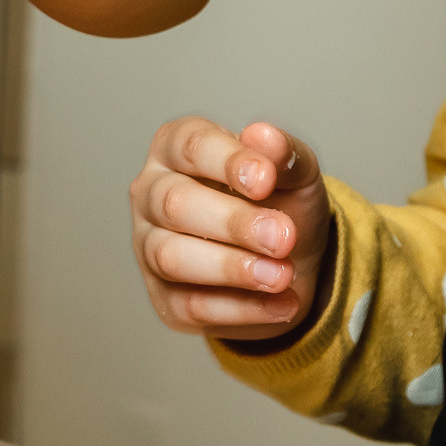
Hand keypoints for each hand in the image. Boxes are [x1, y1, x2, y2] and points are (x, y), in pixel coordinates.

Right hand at [130, 117, 330, 339]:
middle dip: (233, 222)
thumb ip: (285, 155)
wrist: (290, 262)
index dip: (227, 162)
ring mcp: (150, 247)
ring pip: (172, 257)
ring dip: (231, 268)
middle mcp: (152, 194)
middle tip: (282, 237)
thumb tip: (264, 137)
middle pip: (174, 203)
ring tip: (282, 275)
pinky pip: (193, 305)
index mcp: (176, 149)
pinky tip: (283, 302)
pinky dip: (243, 308)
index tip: (266, 179)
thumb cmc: (279, 204)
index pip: (189, 146)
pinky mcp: (166, 298)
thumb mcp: (295, 176)